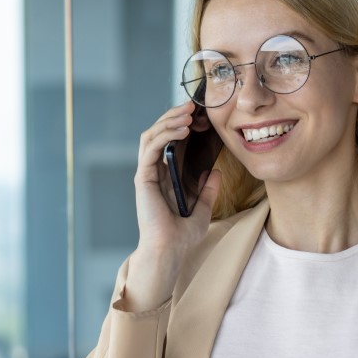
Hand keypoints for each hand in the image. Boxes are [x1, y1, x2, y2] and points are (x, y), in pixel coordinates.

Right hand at [123, 101, 223, 311]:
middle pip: (160, 132)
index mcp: (166, 176)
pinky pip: (151, 147)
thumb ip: (208, 190)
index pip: (172, 141)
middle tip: (194, 105)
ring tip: (188, 112)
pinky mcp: (143, 177)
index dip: (184, 125)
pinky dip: (165, 134)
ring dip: (169, 119)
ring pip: (152, 135)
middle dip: (176, 115)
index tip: (203, 117)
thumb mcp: (203, 209)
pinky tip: (182, 129)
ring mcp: (147, 173)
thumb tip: (214, 171)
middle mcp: (154, 171)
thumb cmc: (182, 236)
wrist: (170, 251)